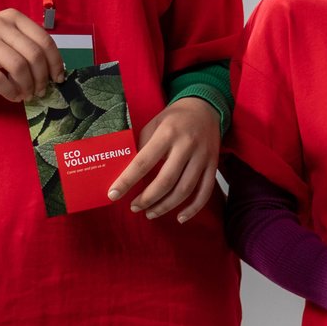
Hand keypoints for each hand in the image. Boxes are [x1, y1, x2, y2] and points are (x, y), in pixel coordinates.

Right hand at [0, 9, 62, 101]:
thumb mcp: (6, 34)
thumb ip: (26, 44)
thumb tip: (53, 70)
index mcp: (14, 17)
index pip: (44, 40)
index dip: (55, 62)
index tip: (58, 78)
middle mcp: (0, 24)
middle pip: (33, 55)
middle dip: (41, 78)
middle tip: (41, 91)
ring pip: (18, 67)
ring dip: (27, 86)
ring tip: (27, 95)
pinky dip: (10, 91)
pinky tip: (14, 97)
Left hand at [108, 97, 220, 220]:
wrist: (206, 107)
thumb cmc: (174, 118)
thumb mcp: (153, 124)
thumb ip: (142, 146)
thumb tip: (126, 173)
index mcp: (167, 133)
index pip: (143, 162)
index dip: (127, 181)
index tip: (113, 195)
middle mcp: (187, 145)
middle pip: (166, 180)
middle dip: (147, 198)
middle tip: (134, 207)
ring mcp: (203, 156)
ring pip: (185, 190)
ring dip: (165, 206)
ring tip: (150, 213)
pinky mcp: (214, 164)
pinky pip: (205, 191)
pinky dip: (193, 208)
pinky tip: (180, 218)